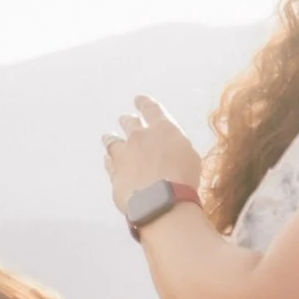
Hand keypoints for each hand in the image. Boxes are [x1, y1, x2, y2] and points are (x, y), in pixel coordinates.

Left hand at [103, 95, 204, 213]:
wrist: (161, 199)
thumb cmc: (184, 178)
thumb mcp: (191, 157)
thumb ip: (176, 149)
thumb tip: (170, 151)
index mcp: (163, 129)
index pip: (152, 109)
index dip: (144, 103)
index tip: (139, 99)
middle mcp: (140, 138)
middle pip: (130, 123)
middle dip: (128, 120)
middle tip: (125, 118)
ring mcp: (124, 155)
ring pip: (113, 141)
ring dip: (111, 138)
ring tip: (108, 136)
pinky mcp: (114, 172)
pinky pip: (109, 163)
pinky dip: (109, 160)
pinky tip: (108, 159)